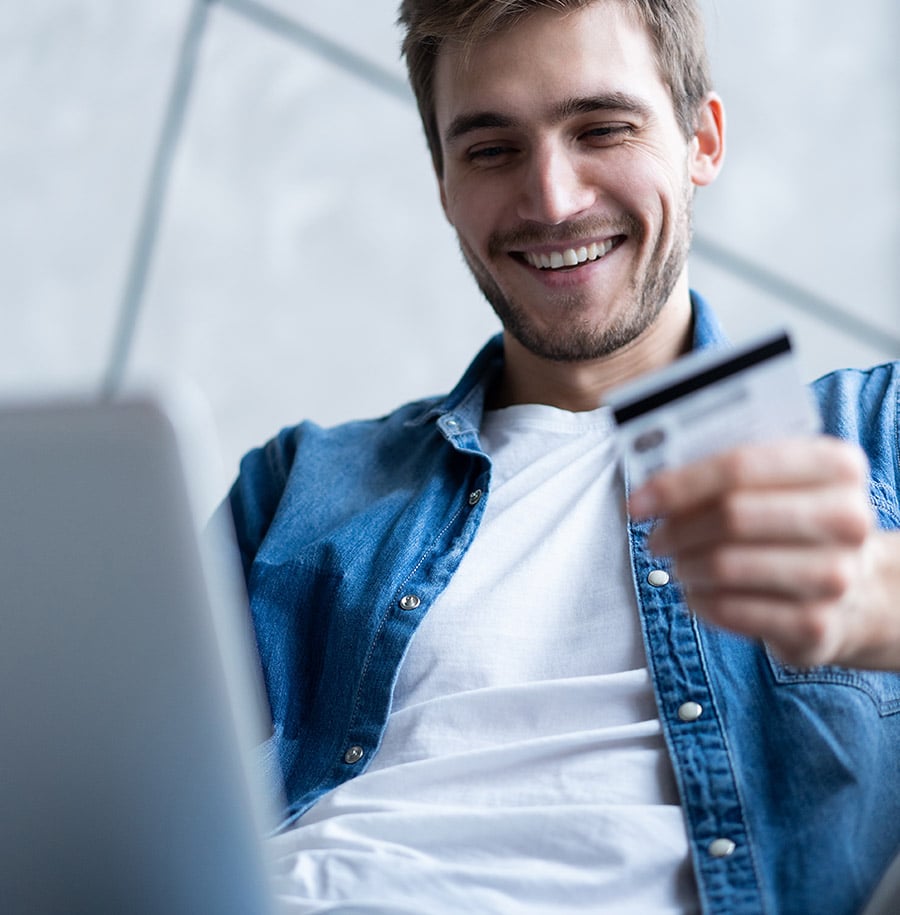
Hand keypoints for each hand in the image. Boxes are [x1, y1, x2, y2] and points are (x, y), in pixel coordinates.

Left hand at [628, 436, 899, 670]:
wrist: (850, 589)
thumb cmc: (791, 524)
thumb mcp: (775, 484)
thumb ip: (723, 473)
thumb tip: (652, 488)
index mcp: (836, 466)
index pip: (741, 466)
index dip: (679, 484)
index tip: (637, 502)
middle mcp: (847, 519)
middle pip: (732, 515)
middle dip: (677, 528)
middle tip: (655, 538)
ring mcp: (836, 576)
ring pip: (725, 565)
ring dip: (685, 566)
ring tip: (679, 564)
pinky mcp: (816, 625)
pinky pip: (730, 610)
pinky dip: (699, 601)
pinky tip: (698, 593)